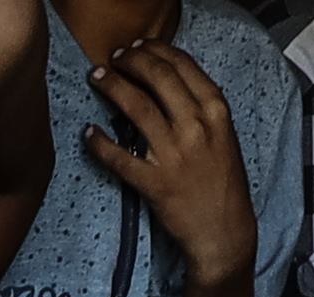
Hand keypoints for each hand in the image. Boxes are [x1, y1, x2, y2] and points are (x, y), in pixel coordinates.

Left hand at [84, 37, 254, 280]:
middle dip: (130, 61)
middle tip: (114, 59)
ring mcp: (174, 155)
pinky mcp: (155, 184)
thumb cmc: (224, 184)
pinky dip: (99, 143)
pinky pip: (119, 158)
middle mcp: (196, 128)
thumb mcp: (224, 137)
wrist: (224, 233)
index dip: (155, 50)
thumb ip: (202, 108)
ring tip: (96, 77)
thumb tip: (168, 81)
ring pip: (136, 107)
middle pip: (157, 78)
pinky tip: (89, 133)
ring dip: (112, 86)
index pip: (182, 66)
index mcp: (216, 113)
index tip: (138, 46)